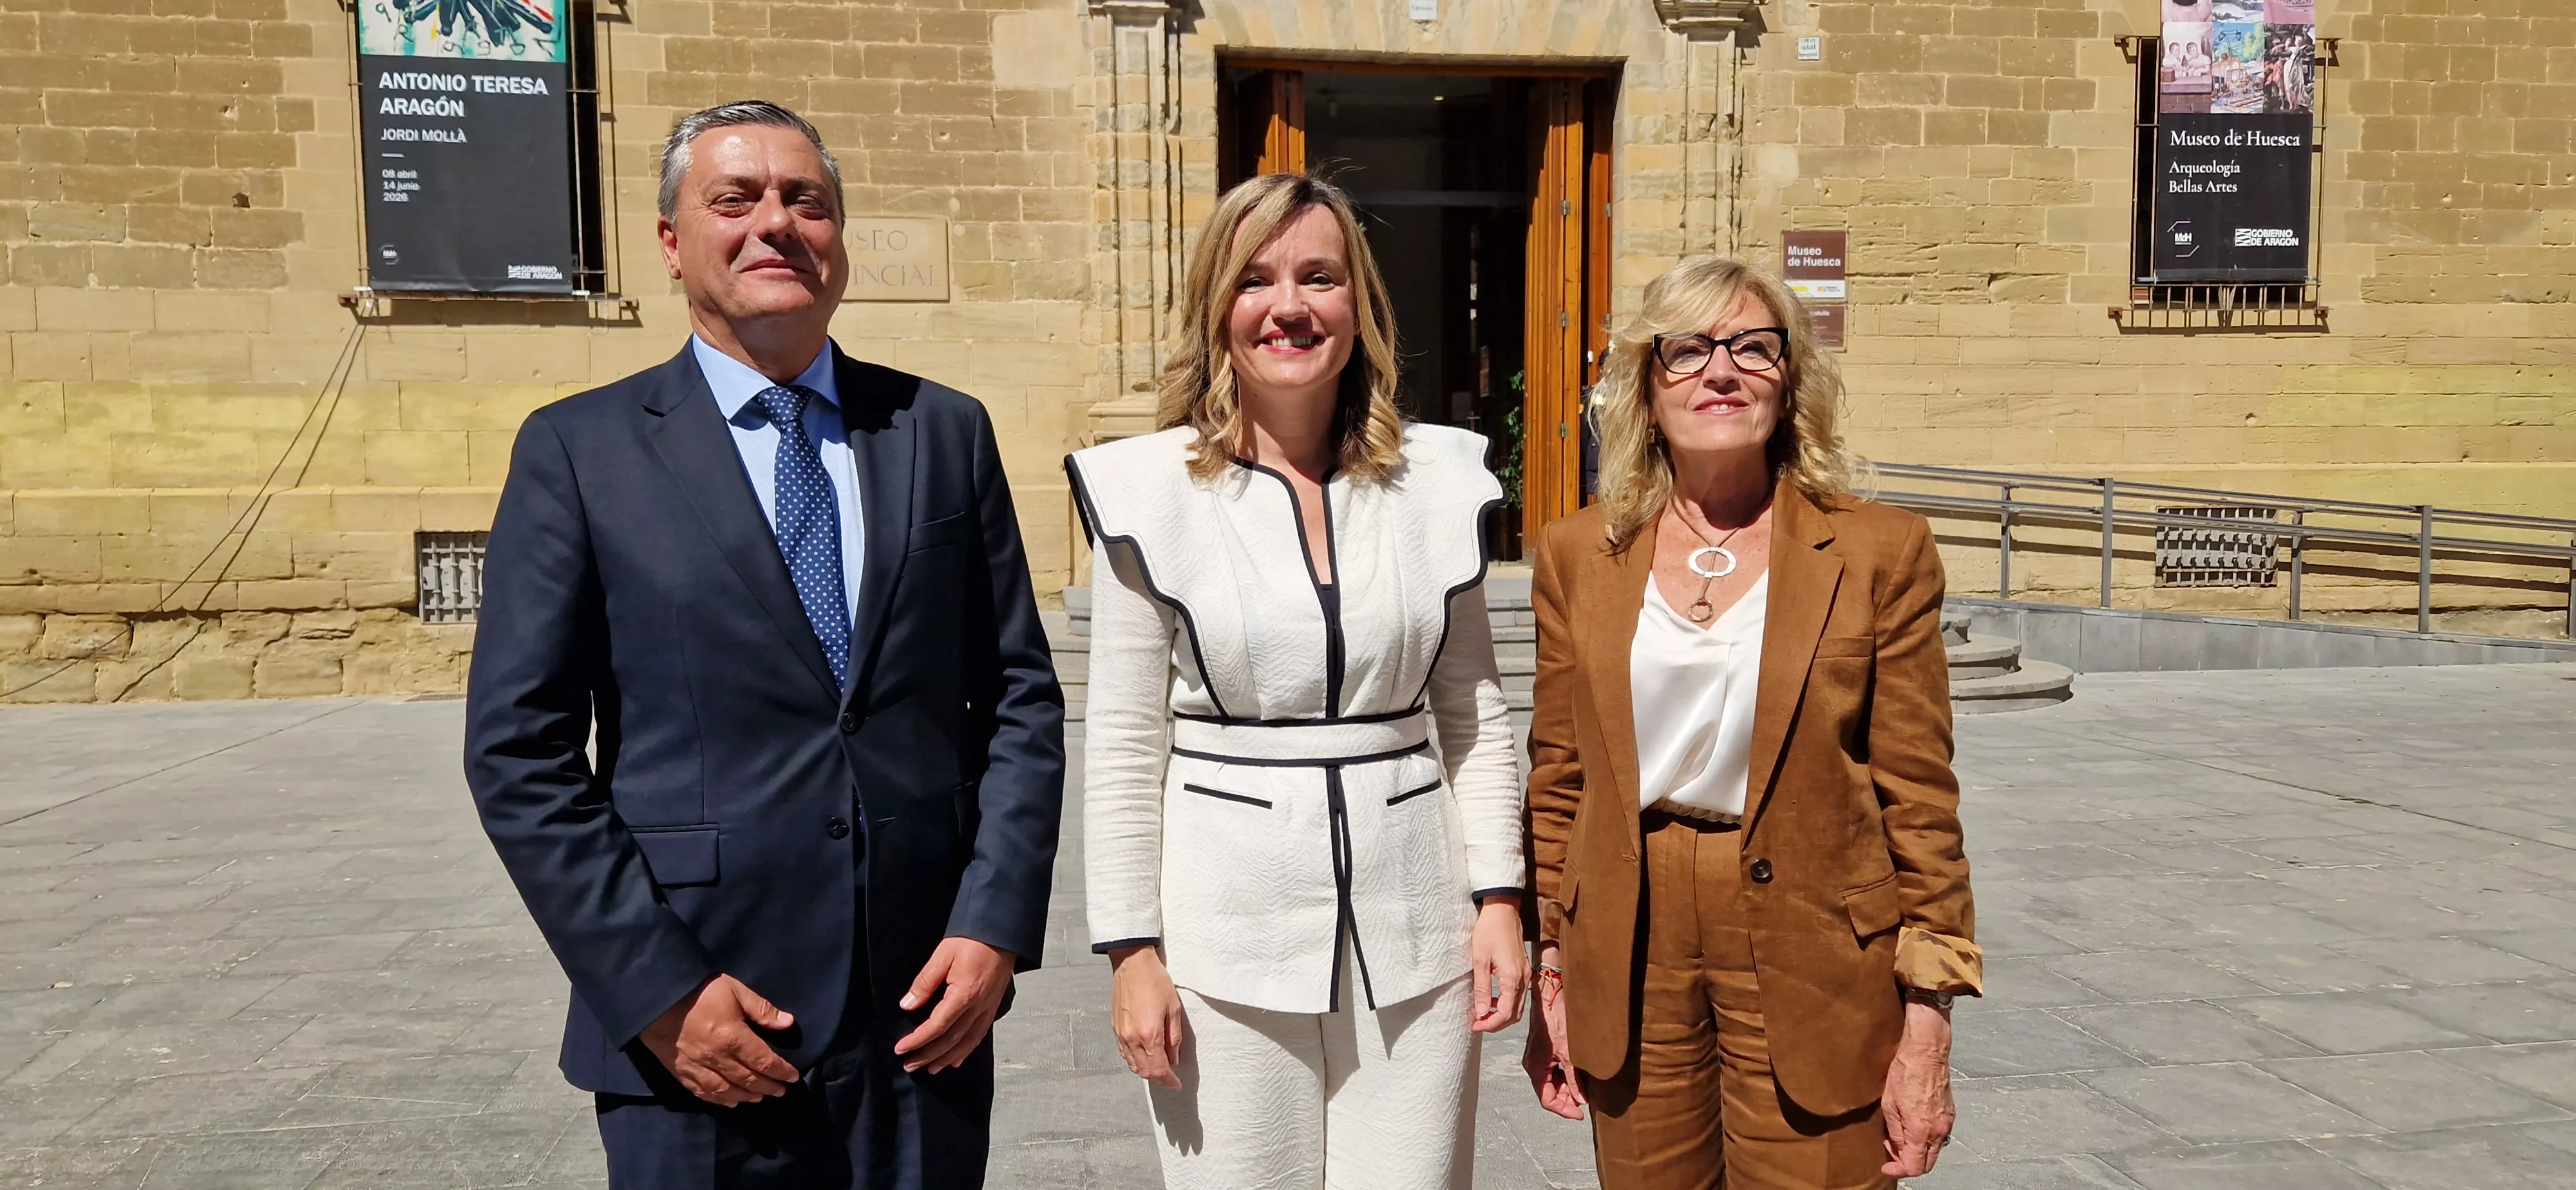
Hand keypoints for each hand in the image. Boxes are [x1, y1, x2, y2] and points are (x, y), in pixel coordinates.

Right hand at [639, 974, 800, 1106]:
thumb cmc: (699, 990)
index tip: (793, 1077)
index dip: (781, 1071)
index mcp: (732, 1037)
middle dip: (767, 1086)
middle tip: (781, 1091)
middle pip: (747, 1079)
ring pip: (726, 1090)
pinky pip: (702, 1092)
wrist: (656, 996)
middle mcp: (716, 1058)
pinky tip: (729, 1102)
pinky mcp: (679, 1071)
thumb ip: (762, 1009)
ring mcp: (696, 1067)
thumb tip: (788, 1023)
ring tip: (759, 1097)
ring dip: (746, 1096)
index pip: (763, 1061)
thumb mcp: (735, 990)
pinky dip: (718, 1100)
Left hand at [894, 937, 1015, 1073]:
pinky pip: (980, 1035)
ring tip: (931, 1069)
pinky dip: (967, 1050)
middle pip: (951, 1039)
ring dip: (947, 1058)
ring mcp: (988, 1009)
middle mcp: (978, 1007)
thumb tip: (907, 1005)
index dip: (918, 1040)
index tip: (901, 1048)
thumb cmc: (972, 940)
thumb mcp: (943, 955)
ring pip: (967, 1042)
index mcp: (964, 994)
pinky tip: (957, 1059)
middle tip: (909, 1065)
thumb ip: (925, 982)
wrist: (1003, 934)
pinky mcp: (993, 1007)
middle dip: (929, 1055)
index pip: (937, 1026)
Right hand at [1106, 944, 1186, 1089]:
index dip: (1169, 1081)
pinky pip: (1124, 1054)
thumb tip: (1173, 1058)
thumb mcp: (1173, 1008)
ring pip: (1132, 1065)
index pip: (1159, 1069)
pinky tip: (1143, 1057)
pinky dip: (1134, 1061)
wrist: (1131, 963)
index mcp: (1149, 1034)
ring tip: (1159, 1069)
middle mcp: (1132, 1039)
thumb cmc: (1155, 981)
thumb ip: (1174, 1037)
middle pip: (1144, 1071)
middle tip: (1170, 1079)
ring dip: (1145, 1072)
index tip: (1177, 1084)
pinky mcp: (1115, 1028)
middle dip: (1158, 1079)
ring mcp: (1121, 1034)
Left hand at [1469, 899, 1527, 1033]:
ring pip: (1518, 1005)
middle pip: (1514, 1014)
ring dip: (1502, 1013)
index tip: (1475, 1025)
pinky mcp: (1524, 969)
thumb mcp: (1480, 960)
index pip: (1505, 1013)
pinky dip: (1506, 1002)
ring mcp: (1526, 974)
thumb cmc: (1489, 932)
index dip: (1490, 1024)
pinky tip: (1492, 998)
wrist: (1503, 910)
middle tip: (1478, 1023)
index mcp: (1513, 978)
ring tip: (1482, 1013)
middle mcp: (1523, 979)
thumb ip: (1482, 988)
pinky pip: (1518, 994)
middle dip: (1497, 1023)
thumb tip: (1481, 1012)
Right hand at [1521, 941, 1585, 1120]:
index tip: (1580, 1114)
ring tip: (1585, 1090)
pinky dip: (1565, 1077)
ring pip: (1552, 1082)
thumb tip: (1581, 1098)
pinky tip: (1579, 1076)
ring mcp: (1538, 1058)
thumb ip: (1574, 1078)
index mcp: (1535, 1067)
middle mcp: (1534, 1065)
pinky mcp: (1544, 1051)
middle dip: (1567, 1099)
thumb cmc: (1557, 1020)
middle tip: (1586, 1102)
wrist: (1551, 996)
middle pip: (1549, 1092)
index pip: (1547, 1099)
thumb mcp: (1569, 1052)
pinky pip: (1553, 1071)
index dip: (1564, 1109)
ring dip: (1567, 1088)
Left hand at [1881, 996, 1956, 1178]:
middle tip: (1891, 1155)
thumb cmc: (1905, 1071)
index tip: (1886, 1167)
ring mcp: (1947, 1121)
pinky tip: (1912, 1128)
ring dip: (1918, 1152)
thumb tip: (1896, 1149)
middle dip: (1909, 1164)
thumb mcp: (1889, 1104)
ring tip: (1899, 1140)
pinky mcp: (1950, 1112)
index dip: (1899, 1171)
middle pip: (1928, 1163)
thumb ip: (1895, 1132)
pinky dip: (1926, 1140)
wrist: (1927, 1050)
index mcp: (1922, 1130)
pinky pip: (1939, 1136)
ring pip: (1934, 1151)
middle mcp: (1939, 1129)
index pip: (1915, 1166)